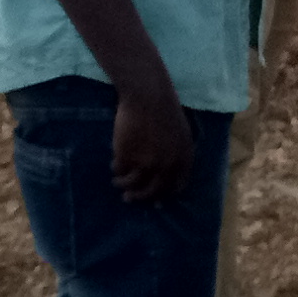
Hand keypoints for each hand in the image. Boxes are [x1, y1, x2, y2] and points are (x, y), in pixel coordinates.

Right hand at [107, 83, 196, 202]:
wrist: (148, 96)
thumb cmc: (165, 111)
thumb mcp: (181, 135)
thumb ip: (176, 155)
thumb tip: (166, 174)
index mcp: (183, 160)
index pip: (176, 186)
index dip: (165, 194)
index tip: (156, 200)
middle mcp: (166, 166)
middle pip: (152, 191)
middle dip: (140, 196)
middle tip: (130, 198)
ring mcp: (145, 164)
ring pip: (132, 183)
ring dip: (123, 185)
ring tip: (117, 183)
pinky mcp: (126, 157)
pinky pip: (119, 169)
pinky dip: (116, 169)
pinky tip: (114, 165)